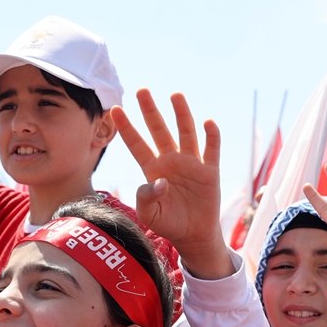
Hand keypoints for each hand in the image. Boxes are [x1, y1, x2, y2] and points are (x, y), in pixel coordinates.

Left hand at [112, 90, 232, 279]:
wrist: (193, 236)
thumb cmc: (168, 224)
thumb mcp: (148, 215)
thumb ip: (145, 198)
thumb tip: (159, 181)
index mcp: (152, 170)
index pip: (136, 144)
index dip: (126, 127)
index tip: (115, 109)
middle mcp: (170, 161)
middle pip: (159, 131)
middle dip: (150, 111)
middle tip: (142, 90)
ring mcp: (190, 163)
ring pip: (185, 132)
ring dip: (181, 114)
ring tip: (175, 95)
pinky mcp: (209, 170)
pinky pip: (211, 149)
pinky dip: (211, 135)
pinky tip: (207, 123)